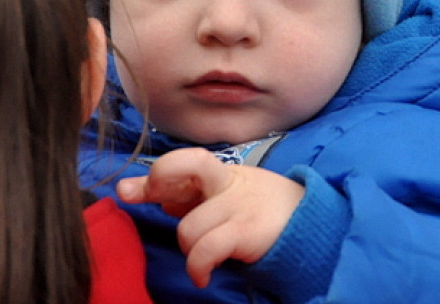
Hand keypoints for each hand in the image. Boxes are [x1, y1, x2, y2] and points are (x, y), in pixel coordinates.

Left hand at [117, 147, 304, 287]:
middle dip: (158, 180)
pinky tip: (203, 275)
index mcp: (222, 174)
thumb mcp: (227, 198)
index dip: (153, 176)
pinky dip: (198, 265)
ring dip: (188, 248)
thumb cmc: (263, 213)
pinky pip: (207, 248)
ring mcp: (238, 204)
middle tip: (140, 198)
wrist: (313, 226)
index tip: (127, 190)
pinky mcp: (247, 229)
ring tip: (202, 258)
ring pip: (188, 226)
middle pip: (186, 166)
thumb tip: (147, 194)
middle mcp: (228, 182)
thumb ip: (189, 197)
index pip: (184, 164)